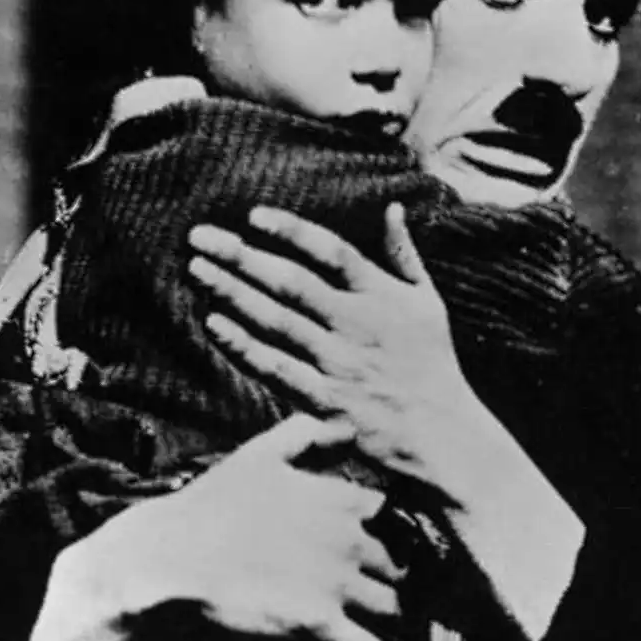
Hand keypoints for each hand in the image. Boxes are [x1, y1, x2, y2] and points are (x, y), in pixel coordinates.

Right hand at [72, 414, 422, 640]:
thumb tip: (350, 430)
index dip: (393, 531)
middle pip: (399, 564)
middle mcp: (348, 541)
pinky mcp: (317, 628)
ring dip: (398, 619)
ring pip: (393, 606)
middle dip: (398, 577)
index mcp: (340, 500)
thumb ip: (308, 435)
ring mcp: (335, 586)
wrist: (167, 561)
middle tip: (398, 593)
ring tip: (403, 630)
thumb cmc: (210, 506)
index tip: (390, 545)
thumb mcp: (259, 455)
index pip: (395, 517)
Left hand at [187, 203, 481, 504]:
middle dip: (242, 257)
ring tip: (197, 271)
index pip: (332, 251)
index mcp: (382, 295)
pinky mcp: (326, 400)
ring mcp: (339, 363)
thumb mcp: (428, 301)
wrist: (443, 434)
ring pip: (277, 321)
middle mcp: (358, 324)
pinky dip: (245, 347)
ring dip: (233, 294)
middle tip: (200, 237)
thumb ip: (404, 254)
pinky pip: (277, 369)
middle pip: (292, 282)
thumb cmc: (431, 362)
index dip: (292, 231)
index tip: (254, 215)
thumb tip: (393, 206)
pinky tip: (214, 325)